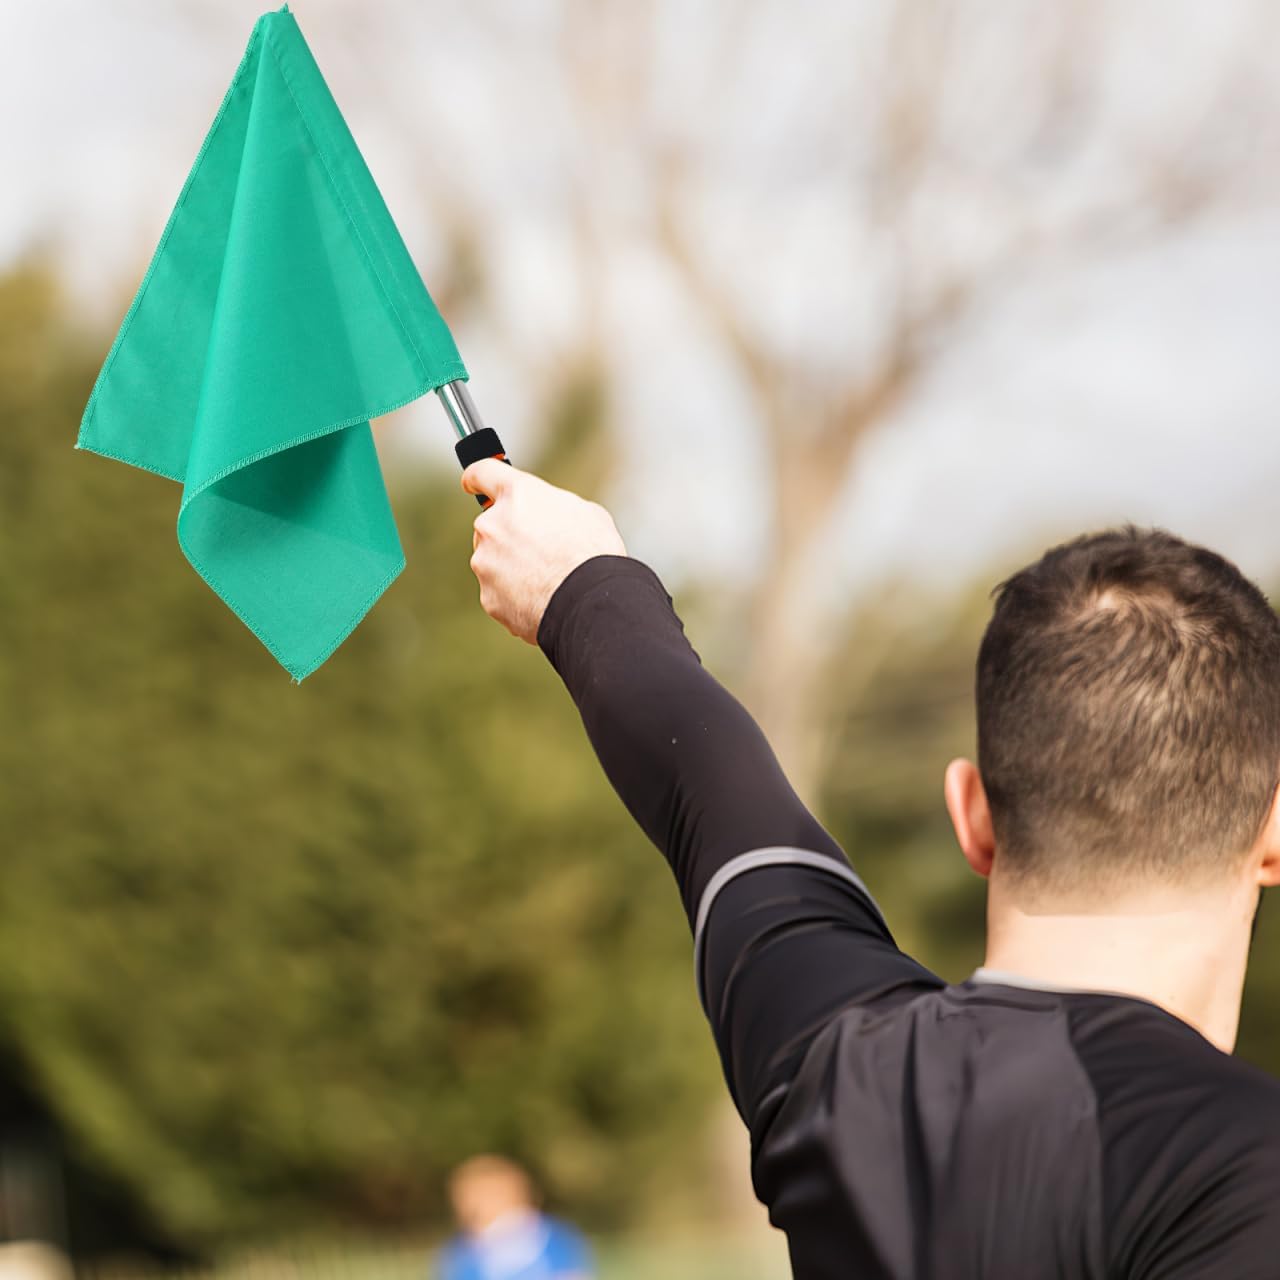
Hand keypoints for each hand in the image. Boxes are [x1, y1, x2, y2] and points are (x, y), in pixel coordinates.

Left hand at [463, 459, 626, 643]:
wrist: (587, 601)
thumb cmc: (592, 554)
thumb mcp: (584, 512)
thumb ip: (553, 507)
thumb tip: (550, 516)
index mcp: (517, 495)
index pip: (481, 473)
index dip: (476, 478)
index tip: (471, 483)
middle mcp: (492, 524)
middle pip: (492, 525)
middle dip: (511, 536)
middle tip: (542, 551)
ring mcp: (485, 562)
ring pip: (493, 561)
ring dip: (513, 567)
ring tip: (548, 580)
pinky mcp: (488, 596)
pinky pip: (499, 592)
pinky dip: (516, 596)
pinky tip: (543, 599)